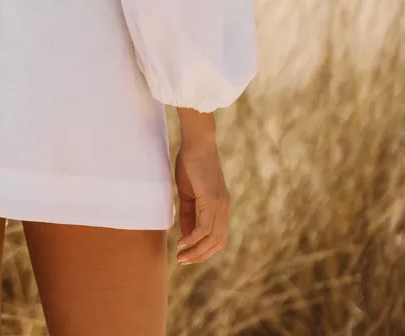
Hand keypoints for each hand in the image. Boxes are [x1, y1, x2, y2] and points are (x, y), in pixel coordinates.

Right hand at [174, 118, 230, 264]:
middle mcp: (224, 209)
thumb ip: (188, 214)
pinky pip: (206, 228)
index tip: (187, 256)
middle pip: (218, 243)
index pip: (218, 238)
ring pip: (213, 239)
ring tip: (180, 256)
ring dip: (196, 251)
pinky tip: (182, 242)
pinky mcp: (212, 200)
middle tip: (182, 261)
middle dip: (200, 256)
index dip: (204, 251)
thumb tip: (187, 236)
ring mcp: (220, 205)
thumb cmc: (190, 164)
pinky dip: (194, 238)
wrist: (196, 143)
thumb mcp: (187, 194)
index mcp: (220, 207)